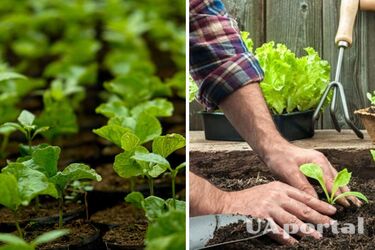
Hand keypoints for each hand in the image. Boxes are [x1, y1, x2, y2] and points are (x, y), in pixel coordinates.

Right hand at [221, 181, 336, 243]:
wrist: (227, 203)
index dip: (319, 204)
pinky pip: (276, 230)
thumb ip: (284, 197)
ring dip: (306, 230)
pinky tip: (293, 243)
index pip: (304, 196)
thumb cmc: (249, 199)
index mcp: (279, 188)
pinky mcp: (260, 218)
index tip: (332, 211)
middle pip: (301, 209)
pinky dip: (285, 238)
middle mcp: (275, 196)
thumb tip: (303, 208)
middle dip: (318, 218)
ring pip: (292, 220)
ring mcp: (268, 207)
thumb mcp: (268, 191)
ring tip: (317, 237)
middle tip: (331, 225)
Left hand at [264, 143, 361, 206]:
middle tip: (351, 205)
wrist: (271, 148)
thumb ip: (303, 186)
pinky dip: (331, 186)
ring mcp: (318, 164)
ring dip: (339, 189)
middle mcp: (321, 162)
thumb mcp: (289, 173)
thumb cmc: (279, 157)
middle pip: (336, 179)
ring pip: (333, 178)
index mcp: (318, 162)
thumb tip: (314, 200)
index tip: (344, 205)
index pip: (331, 182)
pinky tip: (332, 194)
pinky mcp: (313, 167)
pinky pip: (326, 178)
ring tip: (346, 202)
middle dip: (344, 192)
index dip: (338, 195)